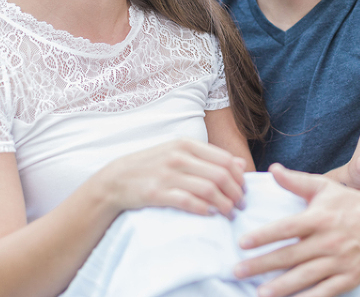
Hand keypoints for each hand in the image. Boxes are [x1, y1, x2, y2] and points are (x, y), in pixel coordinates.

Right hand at [97, 138, 247, 217]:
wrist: (116, 179)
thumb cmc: (152, 166)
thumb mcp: (180, 153)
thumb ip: (210, 157)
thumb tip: (241, 164)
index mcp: (186, 144)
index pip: (225, 159)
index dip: (239, 177)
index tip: (243, 190)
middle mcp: (179, 157)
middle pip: (220, 175)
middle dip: (236, 193)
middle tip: (240, 206)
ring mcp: (167, 175)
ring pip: (208, 189)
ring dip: (224, 204)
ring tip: (229, 213)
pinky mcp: (157, 193)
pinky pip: (188, 201)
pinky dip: (203, 209)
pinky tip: (209, 214)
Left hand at [234, 164, 359, 296]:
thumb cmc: (349, 201)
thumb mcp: (323, 187)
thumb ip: (296, 181)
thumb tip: (273, 169)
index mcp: (319, 217)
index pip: (287, 228)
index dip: (264, 236)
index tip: (242, 243)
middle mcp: (329, 239)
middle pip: (290, 255)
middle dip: (262, 265)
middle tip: (237, 271)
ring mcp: (340, 260)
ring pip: (306, 276)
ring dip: (281, 287)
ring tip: (259, 293)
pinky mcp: (350, 276)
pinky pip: (326, 292)